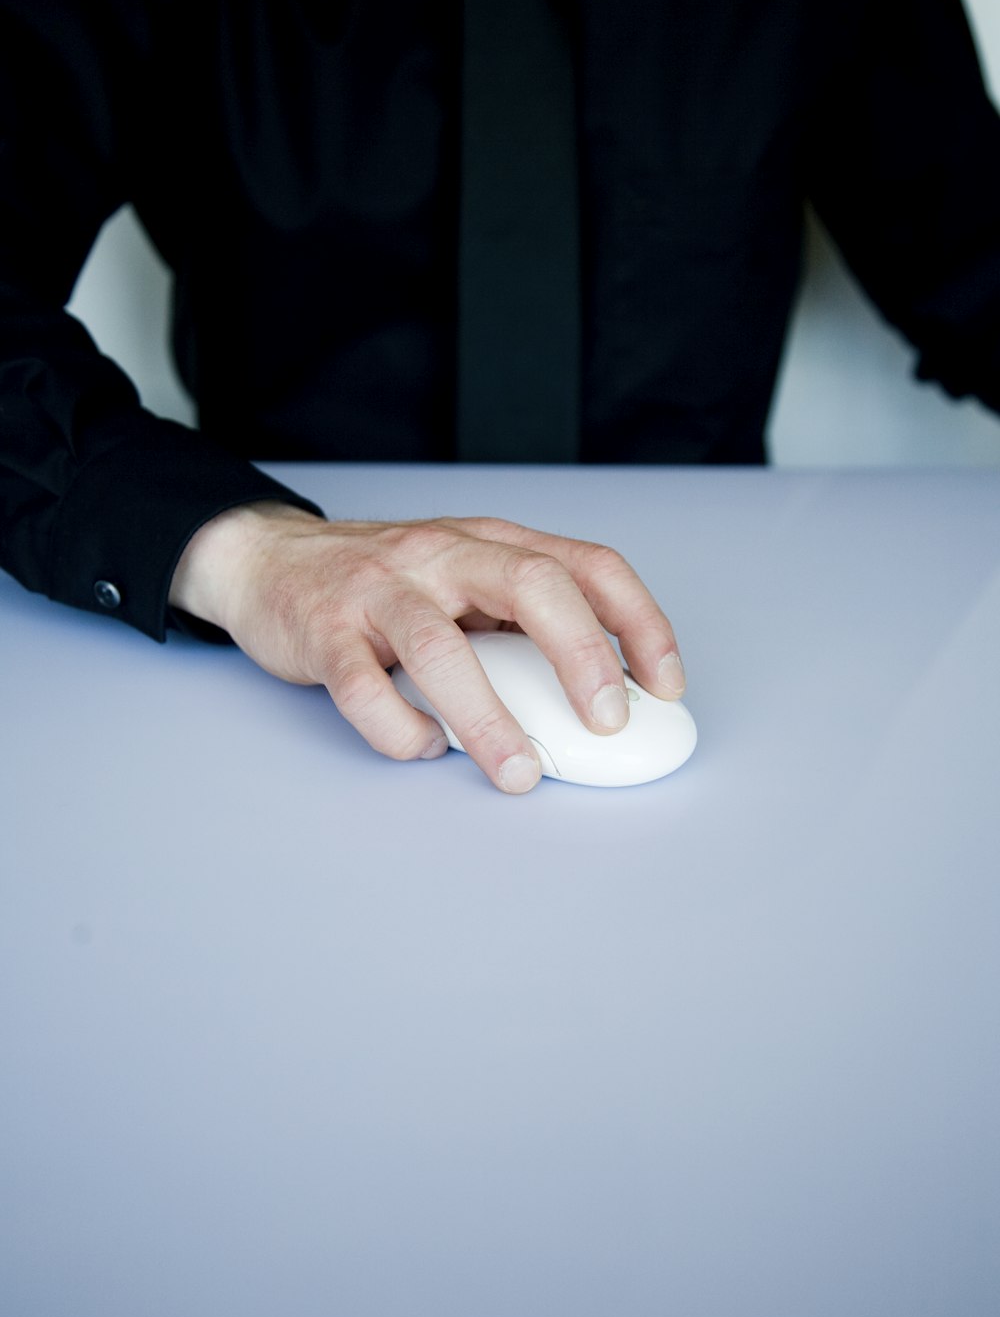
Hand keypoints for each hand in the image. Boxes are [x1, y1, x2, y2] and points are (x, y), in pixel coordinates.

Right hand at [169, 502, 685, 792]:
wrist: (267, 561)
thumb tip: (604, 698)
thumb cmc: (386, 584)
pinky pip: (364, 689)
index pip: (587, 564)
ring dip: (490, 719)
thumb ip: (523, 624)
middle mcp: (443, 553)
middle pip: (530, 585)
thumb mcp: (465, 582)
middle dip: (580, 656)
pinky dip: (401, 730)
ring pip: (441, 648)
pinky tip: (423, 747)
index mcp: (491, 543)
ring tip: (520, 773)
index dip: (638, 622)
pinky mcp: (324, 631)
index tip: (666, 684)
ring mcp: (379, 588)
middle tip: (606, 723)